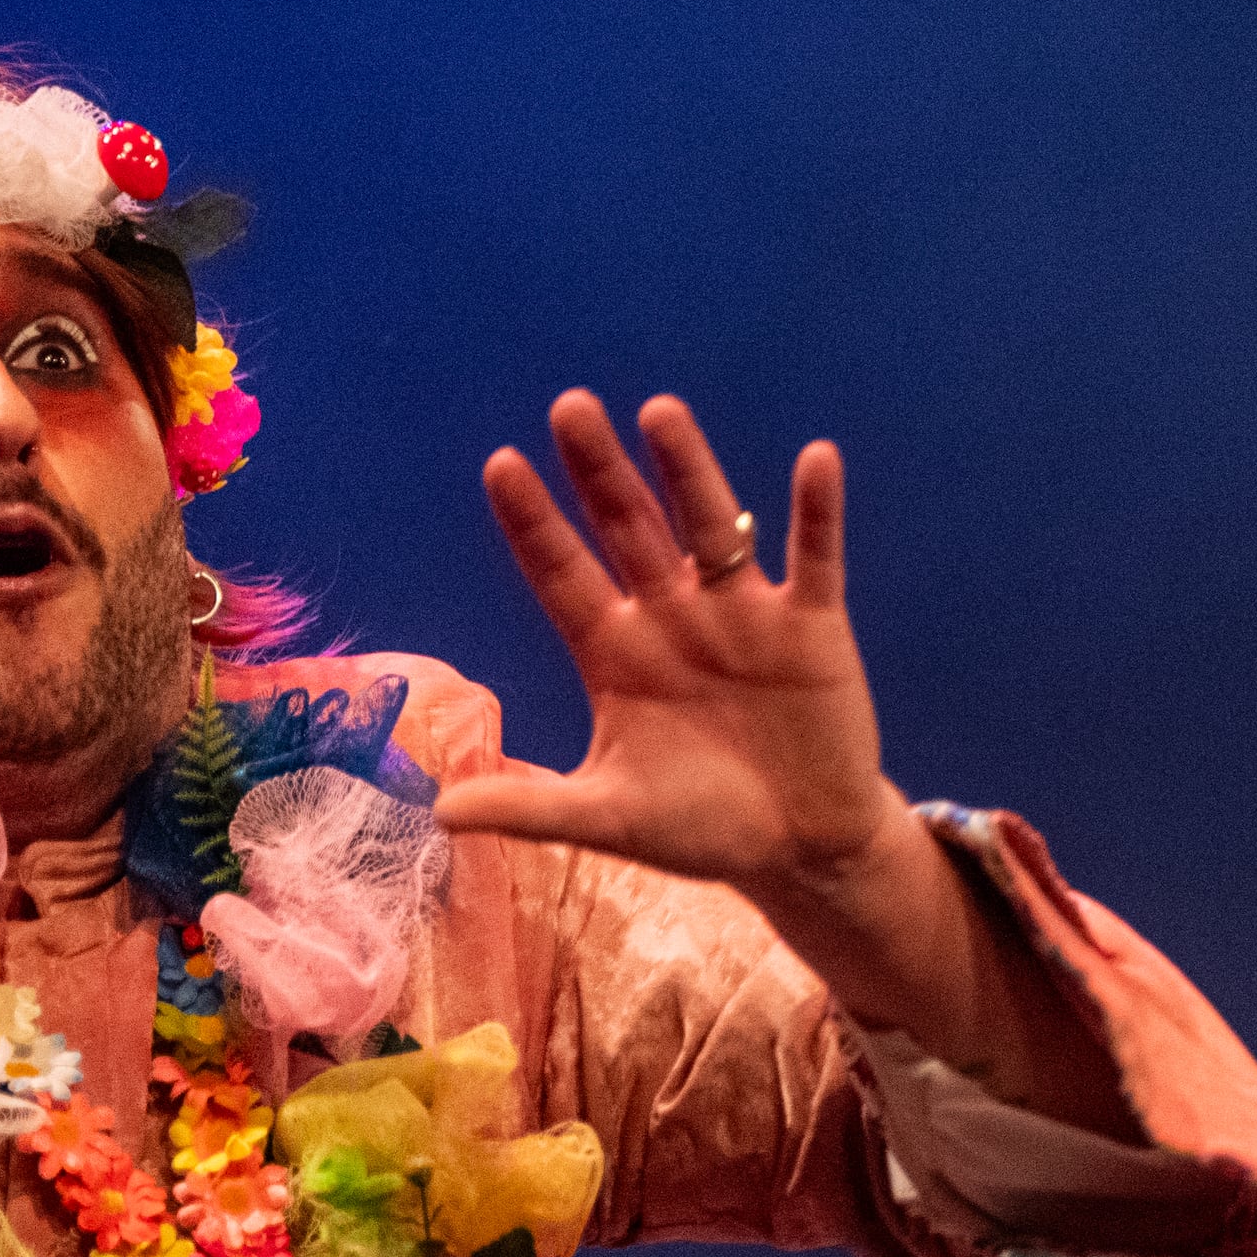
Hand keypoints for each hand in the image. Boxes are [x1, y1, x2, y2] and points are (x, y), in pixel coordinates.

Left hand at [448, 392, 897, 894]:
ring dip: (687, 469)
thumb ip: (531, 807)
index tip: (502, 465)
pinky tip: (816, 461)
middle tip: (569, 409)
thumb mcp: (610, 819)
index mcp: (614, 652)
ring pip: (710, 526)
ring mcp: (742, 614)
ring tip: (660, 413)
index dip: (534, 522)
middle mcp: (671, 616)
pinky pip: (814, 557)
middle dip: (599, 472)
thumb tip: (440, 810)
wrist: (800, 847)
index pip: (562, 573)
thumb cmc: (701, 826)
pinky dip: (817, 513)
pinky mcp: (811, 625)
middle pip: (627, 528)